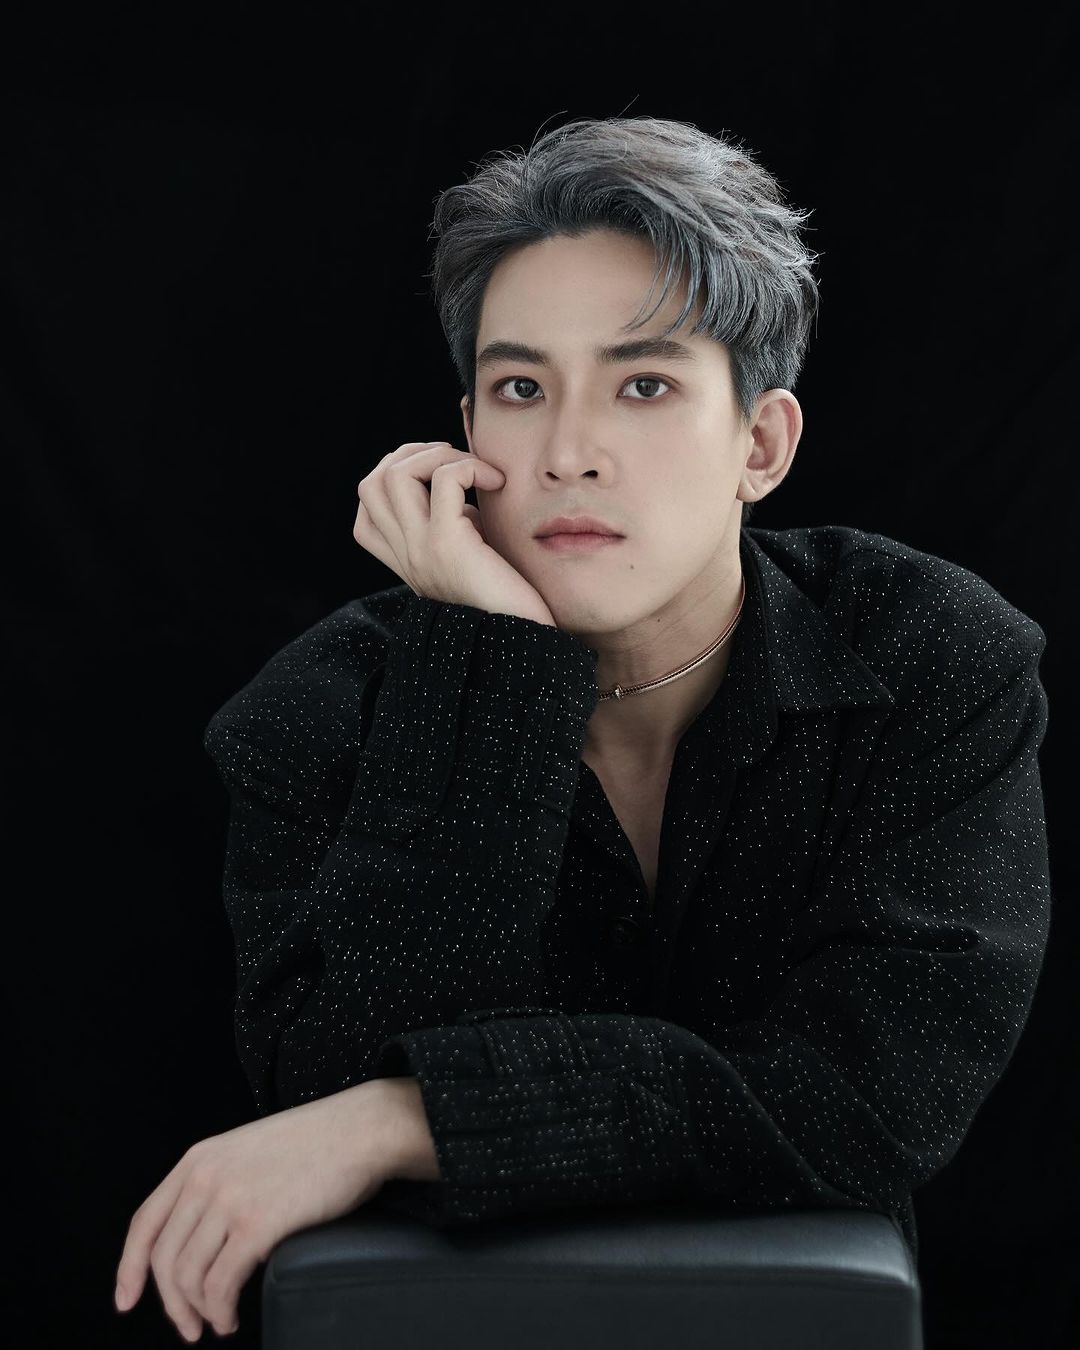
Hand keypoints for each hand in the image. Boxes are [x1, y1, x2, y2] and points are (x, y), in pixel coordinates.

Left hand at [114, 1082, 399, 1341]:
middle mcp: (205, 1178)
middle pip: (164, 1259)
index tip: (127, 1299)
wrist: (360, 1130)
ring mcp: (230, 1200)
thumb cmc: (317, 1142)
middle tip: (189, 1327)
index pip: (144, 1222)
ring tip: (220, 1322)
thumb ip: (218, 1184)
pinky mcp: (258, 1224)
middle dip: (172, 1304)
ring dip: (199, 1312)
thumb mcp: (248, 1151)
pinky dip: (220, 1312)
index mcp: (199, 1159)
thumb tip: (203, 1239)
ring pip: (188, 1278)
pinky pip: (220, 1285)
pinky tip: (232, 1316)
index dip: (129, 1268)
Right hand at [354, 440, 556, 627]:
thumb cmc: (513, 601)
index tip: (438, 476)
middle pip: (370, 484)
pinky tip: (497, 483)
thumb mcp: (471, 557)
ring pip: (394, 473)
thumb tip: (462, 493)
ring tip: (476, 470)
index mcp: (407, 563)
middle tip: (457, 462)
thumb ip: (456, 526)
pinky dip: (470, 467)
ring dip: (438, 455)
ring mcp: (421, 550)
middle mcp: (406, 556)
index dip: (394, 478)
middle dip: (411, 455)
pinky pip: (444, 479)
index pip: (366, 511)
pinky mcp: (448, 544)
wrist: (526, 645)